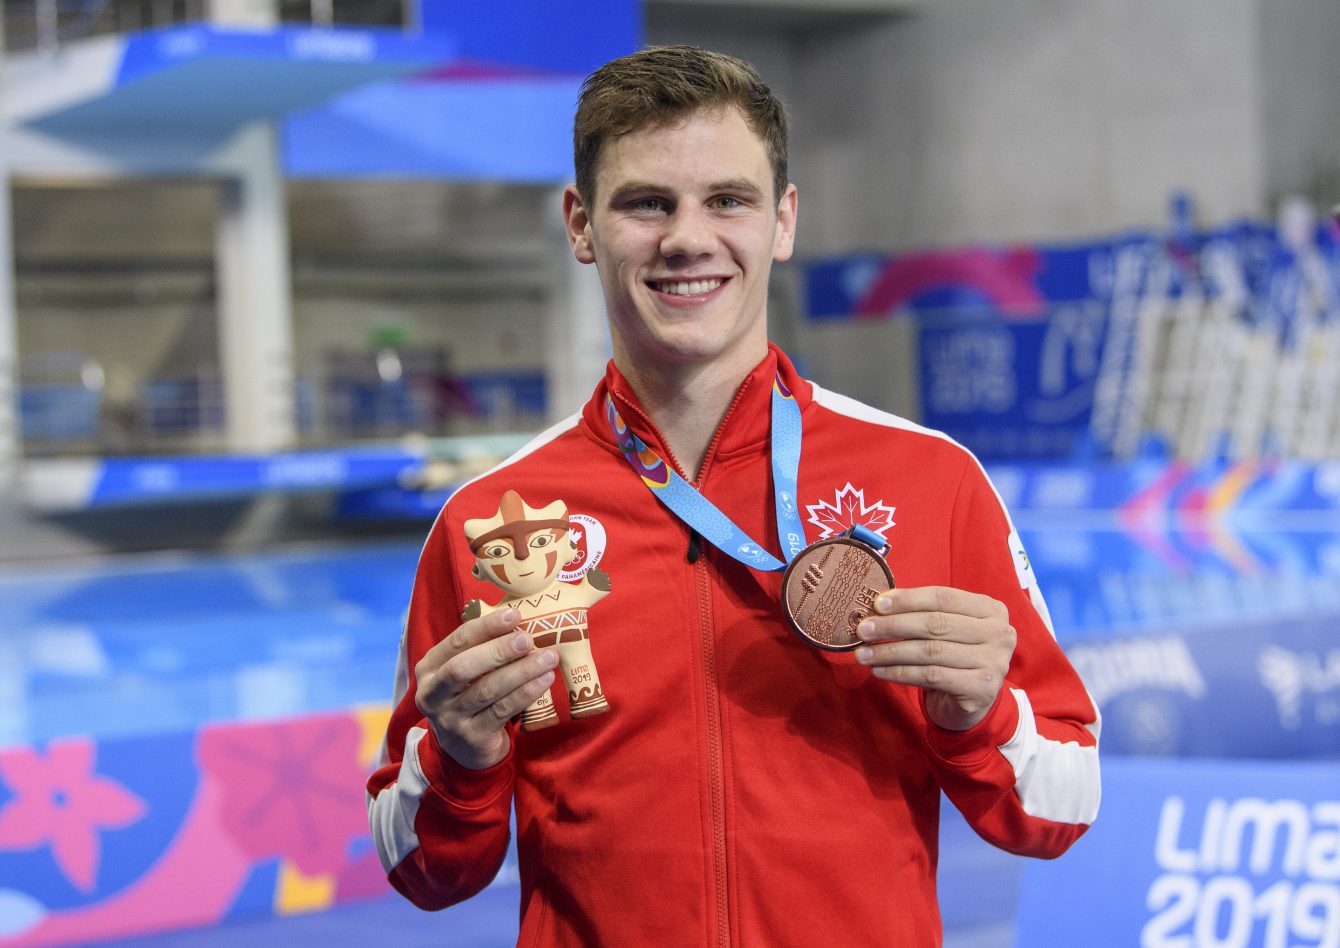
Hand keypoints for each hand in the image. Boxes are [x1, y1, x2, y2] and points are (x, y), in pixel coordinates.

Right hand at [414, 607, 558, 769]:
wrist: (465, 750)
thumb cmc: (469, 696)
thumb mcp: (465, 672)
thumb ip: (481, 649)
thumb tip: (519, 620)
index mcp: (429, 668)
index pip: (456, 641)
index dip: (485, 627)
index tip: (514, 615)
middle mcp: (432, 693)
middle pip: (463, 667)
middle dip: (498, 650)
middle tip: (527, 639)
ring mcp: (450, 718)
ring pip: (487, 690)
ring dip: (521, 671)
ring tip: (547, 658)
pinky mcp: (472, 737)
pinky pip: (503, 711)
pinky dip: (526, 693)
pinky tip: (544, 680)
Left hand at [854, 586, 1015, 730]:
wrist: (973, 701)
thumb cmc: (954, 656)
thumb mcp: (947, 629)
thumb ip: (923, 613)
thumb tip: (878, 606)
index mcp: (990, 609)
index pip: (942, 597)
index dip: (907, 599)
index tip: (877, 605)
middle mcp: (999, 633)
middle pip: (935, 624)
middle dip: (893, 626)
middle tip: (864, 629)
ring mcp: (993, 662)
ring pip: (930, 652)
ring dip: (890, 652)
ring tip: (864, 654)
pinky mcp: (981, 689)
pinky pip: (930, 676)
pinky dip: (900, 673)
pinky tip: (880, 671)